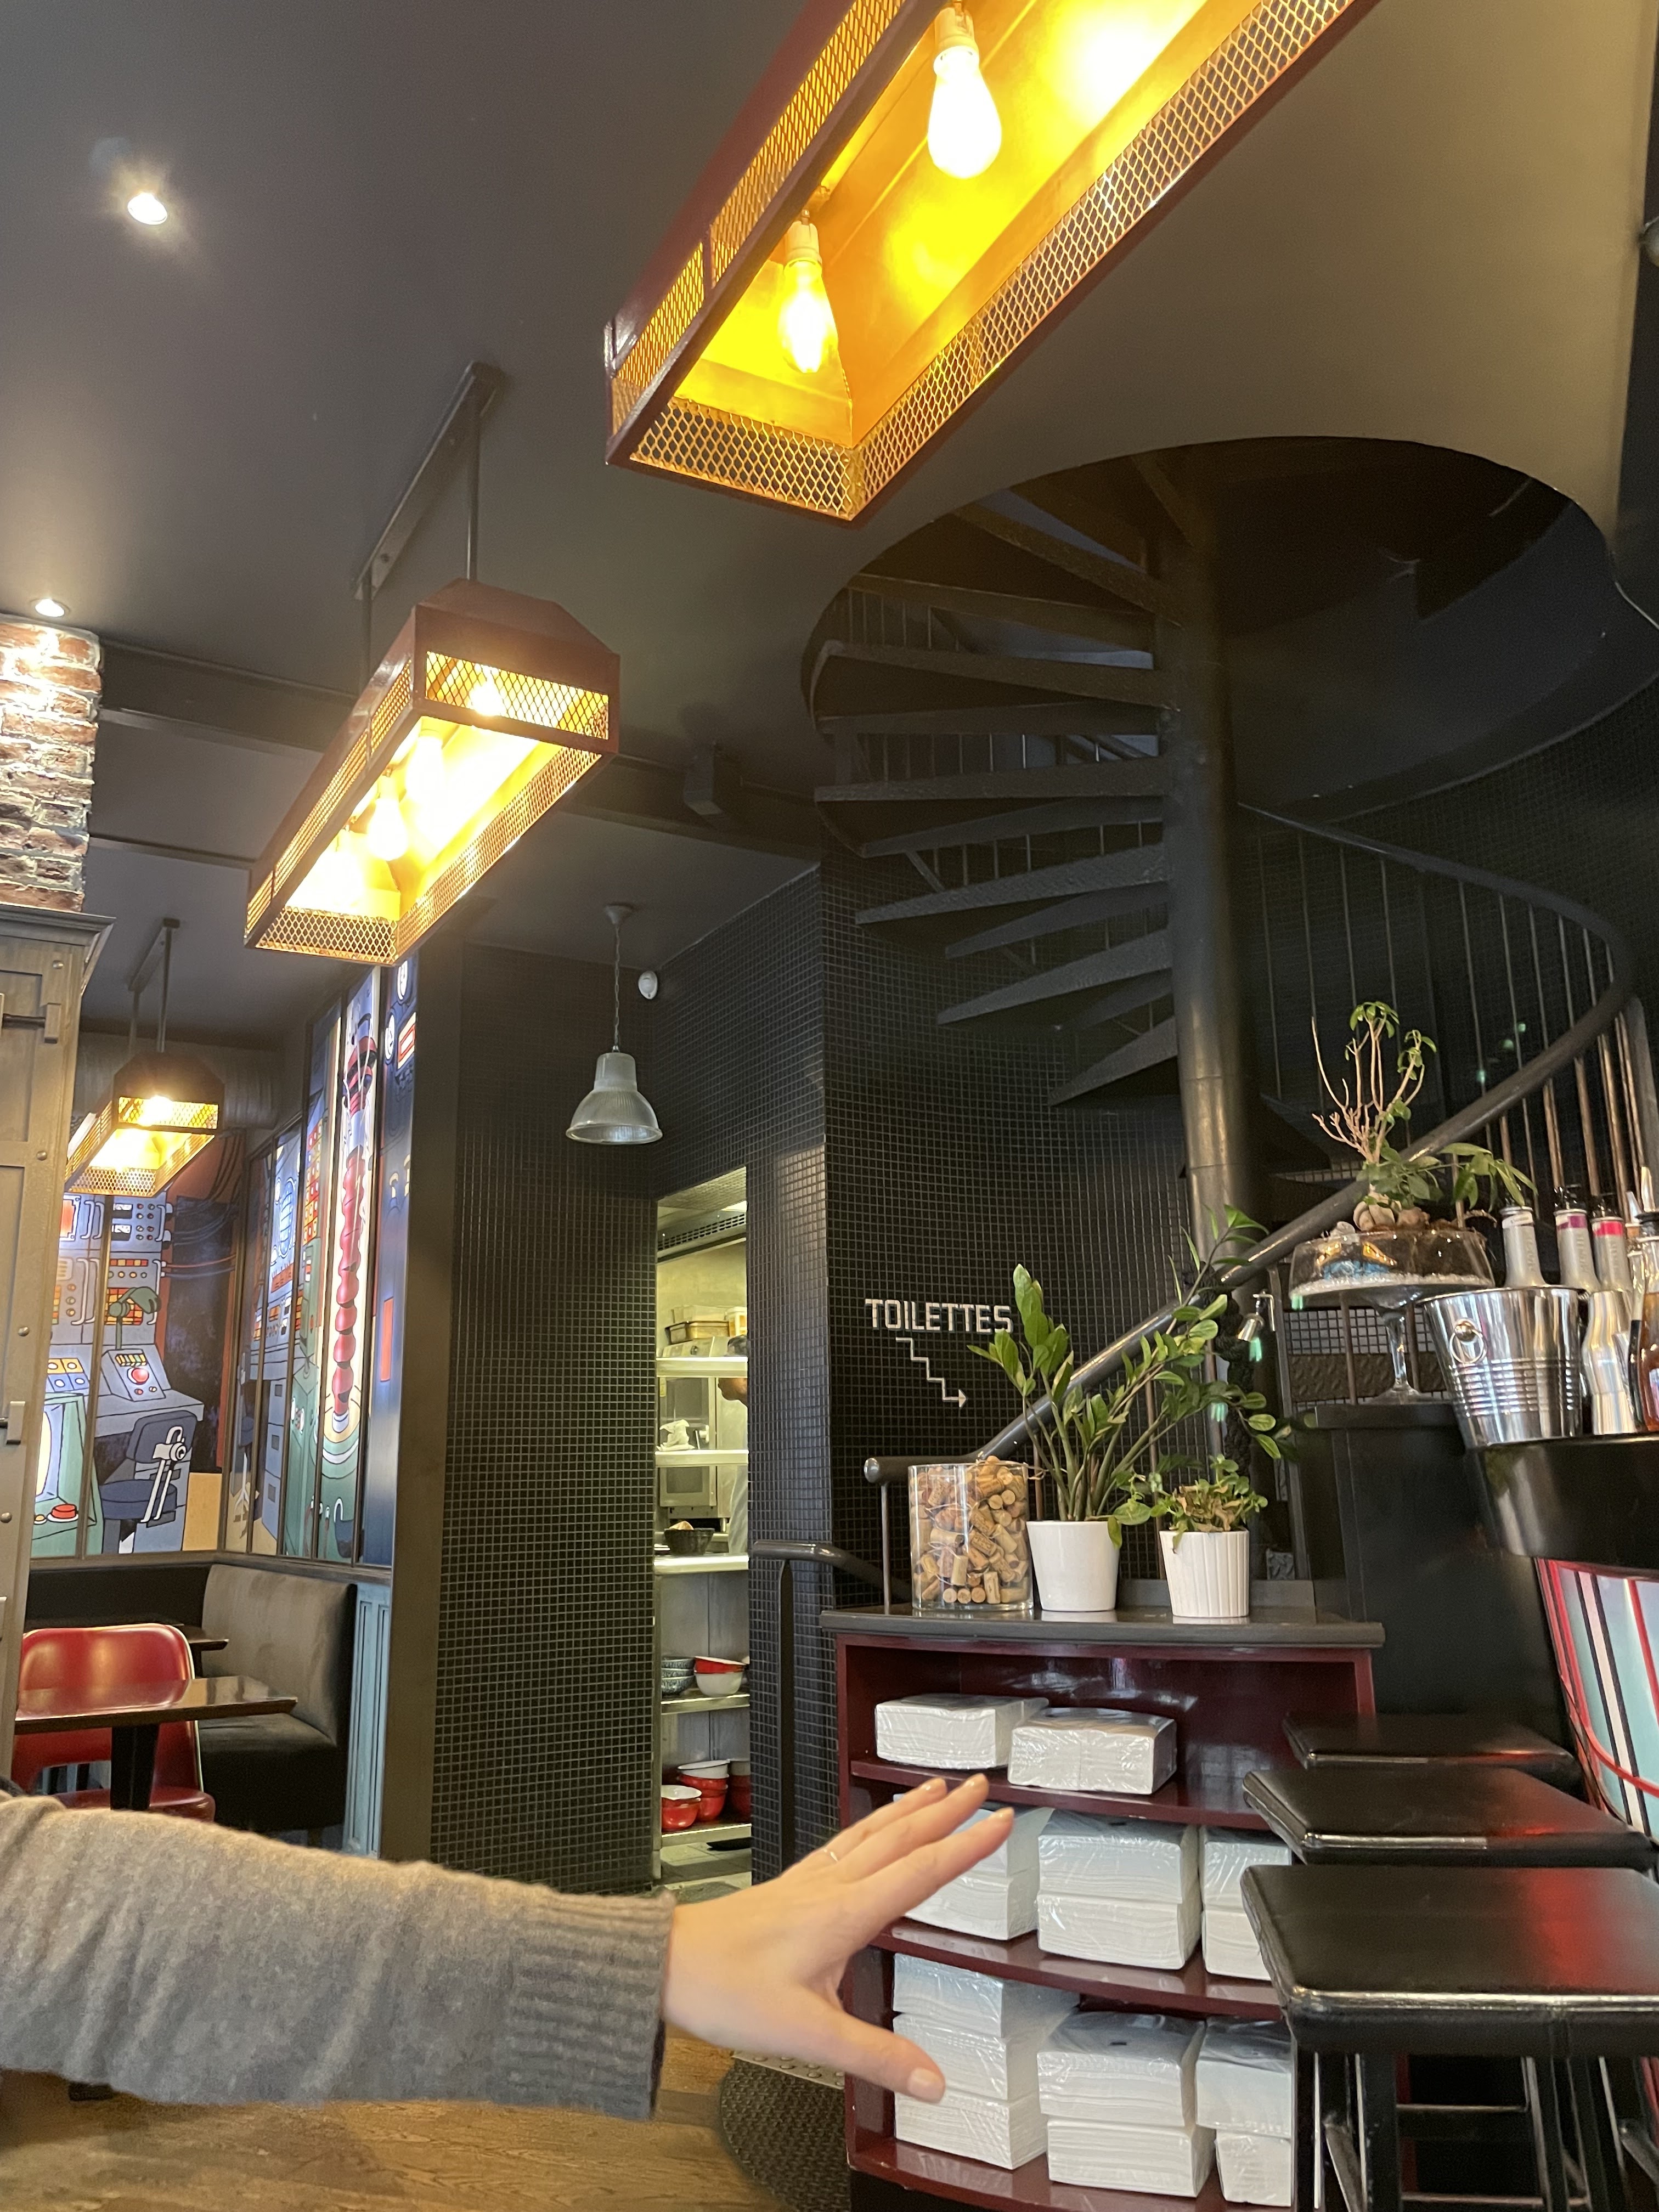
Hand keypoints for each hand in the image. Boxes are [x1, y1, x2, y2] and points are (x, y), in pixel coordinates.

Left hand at [662, 1776, 1009, 2100]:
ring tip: (937, 1788)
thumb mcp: (808, 2035)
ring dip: (909, 1809)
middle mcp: (830, 1888)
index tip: (1001, 1820)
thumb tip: (931, 2080)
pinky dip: (870, 1827)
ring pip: (870, 1833)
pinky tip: (870, 1829)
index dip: (967, 1846)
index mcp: (844, 1914)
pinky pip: (842, 1843)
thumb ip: (874, 2057)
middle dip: (946, 1812)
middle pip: (901, 1839)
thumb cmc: (725, 1990)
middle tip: (982, 1786)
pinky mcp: (789, 1887)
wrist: (667, 1964)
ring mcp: (808, 1883)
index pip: (921, 1871)